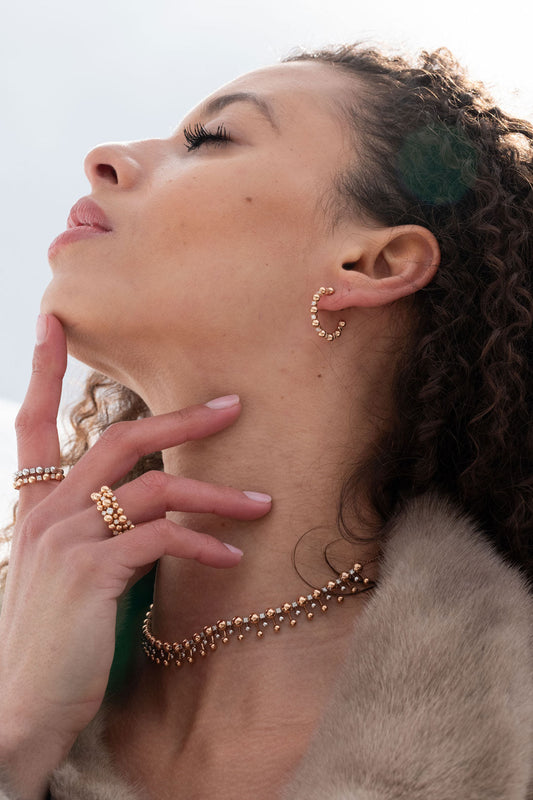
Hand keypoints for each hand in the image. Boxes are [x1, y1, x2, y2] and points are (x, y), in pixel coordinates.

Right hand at [0, 314, 270, 798]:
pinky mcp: (92, 571)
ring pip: (155, 488)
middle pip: (120, 440)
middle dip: (180, 419)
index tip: (53, 320)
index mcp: (37, 509)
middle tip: (231, 406)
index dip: (44, 369)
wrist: (18, 712)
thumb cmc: (52, 647)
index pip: (33, 423)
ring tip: (261, 501)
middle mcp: (47, 513)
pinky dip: (203, 544)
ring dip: (216, 493)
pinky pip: (162, 538)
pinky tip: (232, 557)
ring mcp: (67, 538)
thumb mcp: (67, 578)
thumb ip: (101, 538)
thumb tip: (156, 520)